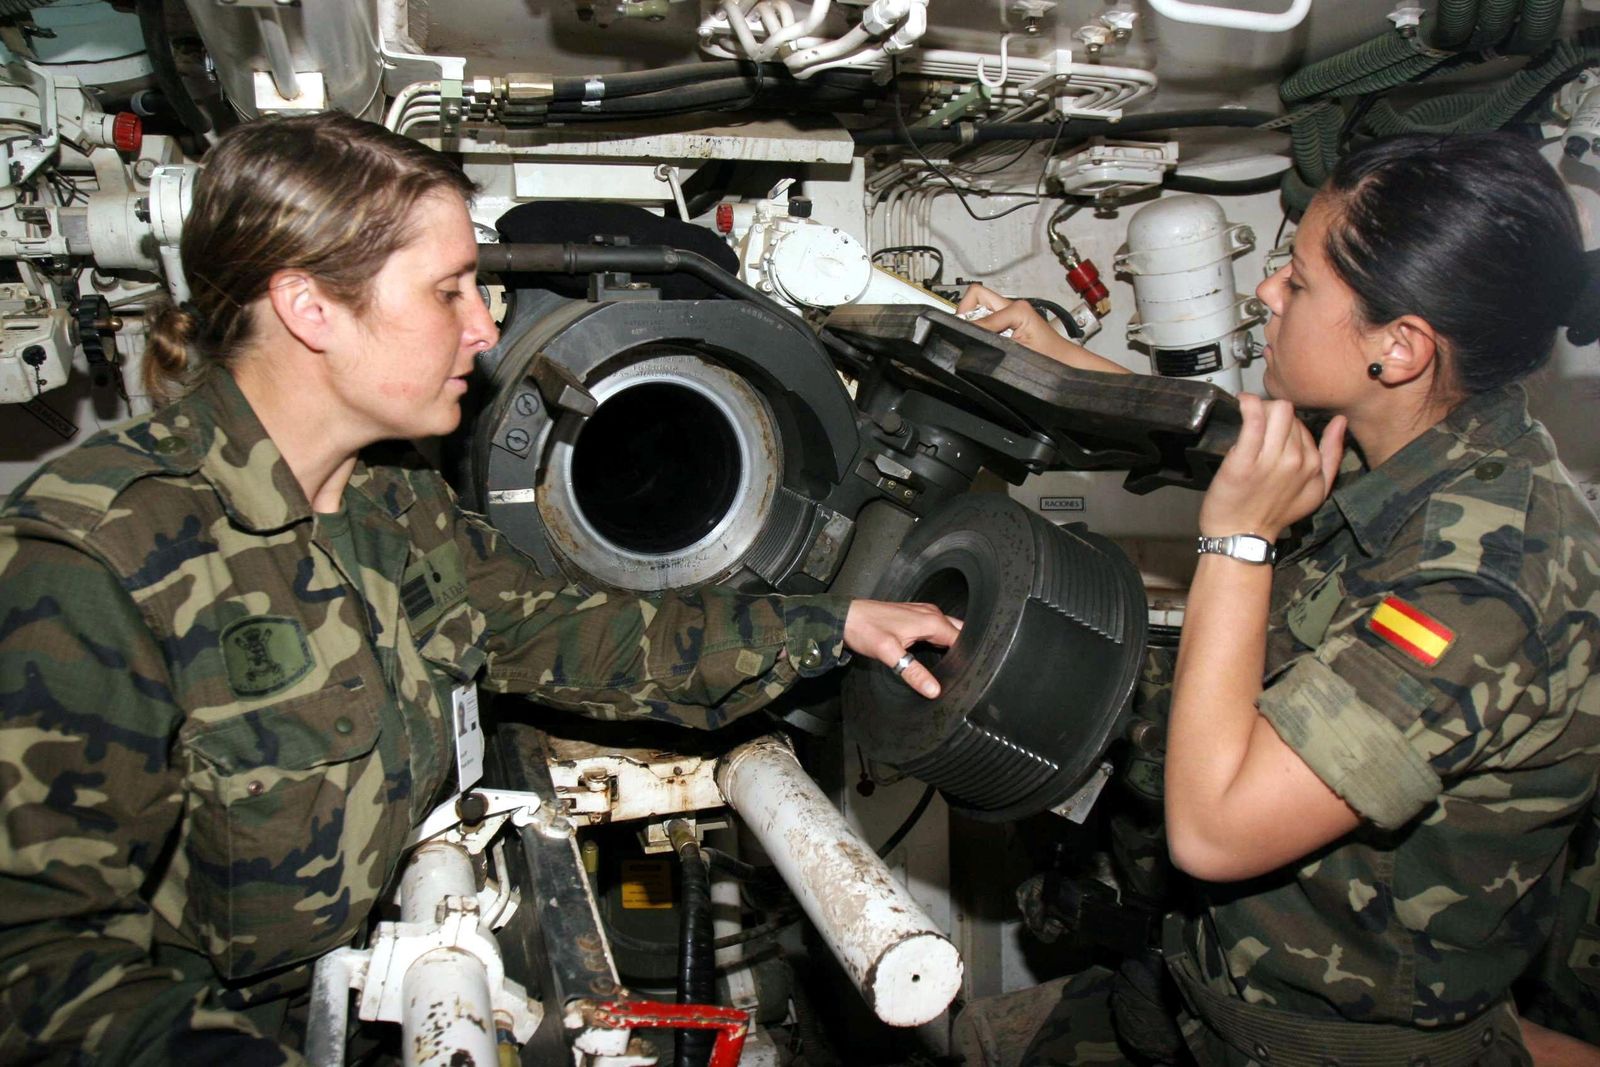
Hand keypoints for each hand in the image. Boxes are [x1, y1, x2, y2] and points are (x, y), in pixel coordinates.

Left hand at [843, 599, 961, 698]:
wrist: (845, 617)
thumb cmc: (865, 630)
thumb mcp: (889, 654)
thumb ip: (913, 672)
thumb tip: (934, 690)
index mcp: (931, 620)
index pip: (962, 639)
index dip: (968, 656)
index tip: (970, 673)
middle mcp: (931, 614)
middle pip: (959, 632)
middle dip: (965, 649)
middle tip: (965, 671)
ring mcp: (922, 614)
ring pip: (948, 630)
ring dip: (954, 646)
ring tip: (956, 667)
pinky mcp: (914, 618)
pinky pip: (936, 630)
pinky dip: (941, 641)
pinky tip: (938, 655)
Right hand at [956, 284, 1127, 373]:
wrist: (1066, 367)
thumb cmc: (1051, 360)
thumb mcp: (1018, 352)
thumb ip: (992, 339)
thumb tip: (969, 332)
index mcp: (1017, 309)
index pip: (978, 303)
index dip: (968, 320)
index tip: (962, 334)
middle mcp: (1014, 307)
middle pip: (977, 296)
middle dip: (965, 312)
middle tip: (961, 332)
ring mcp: (1011, 314)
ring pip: (980, 308)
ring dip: (972, 322)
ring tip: (971, 340)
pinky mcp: (1010, 324)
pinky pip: (986, 320)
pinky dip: (977, 329)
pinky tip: (981, 344)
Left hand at [1198, 393, 1345, 541]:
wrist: (1241, 535)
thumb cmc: (1273, 513)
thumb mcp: (1316, 490)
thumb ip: (1332, 455)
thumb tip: (1341, 422)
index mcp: (1312, 464)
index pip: (1302, 424)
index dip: (1283, 424)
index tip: (1269, 431)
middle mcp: (1296, 460)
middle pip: (1288, 413)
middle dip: (1271, 412)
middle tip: (1256, 422)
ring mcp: (1271, 460)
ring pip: (1275, 411)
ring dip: (1259, 407)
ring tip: (1247, 415)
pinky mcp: (1245, 461)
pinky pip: (1253, 421)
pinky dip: (1248, 406)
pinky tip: (1242, 403)